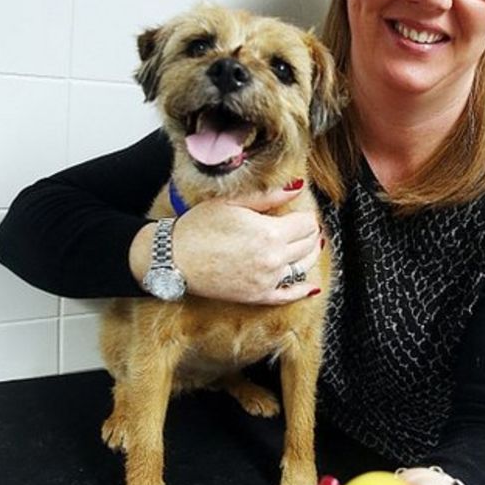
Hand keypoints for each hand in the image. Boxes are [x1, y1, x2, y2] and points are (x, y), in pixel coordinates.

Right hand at [130, 180, 322, 303]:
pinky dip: (302, 290)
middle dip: (310, 233)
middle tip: (304, 227)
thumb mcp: (232, 202)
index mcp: (270, 233)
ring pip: (304, 267)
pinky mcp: (258, 296)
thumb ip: (268, 196)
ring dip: (310, 255)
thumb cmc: (198, 227)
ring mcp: (267, 280)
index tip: (301, 213)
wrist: (173, 259)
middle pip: (309, 244)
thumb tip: (297, 187)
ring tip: (310, 246)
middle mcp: (273, 259)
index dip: (307, 216)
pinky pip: (289, 295)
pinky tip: (310, 286)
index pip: (307, 223)